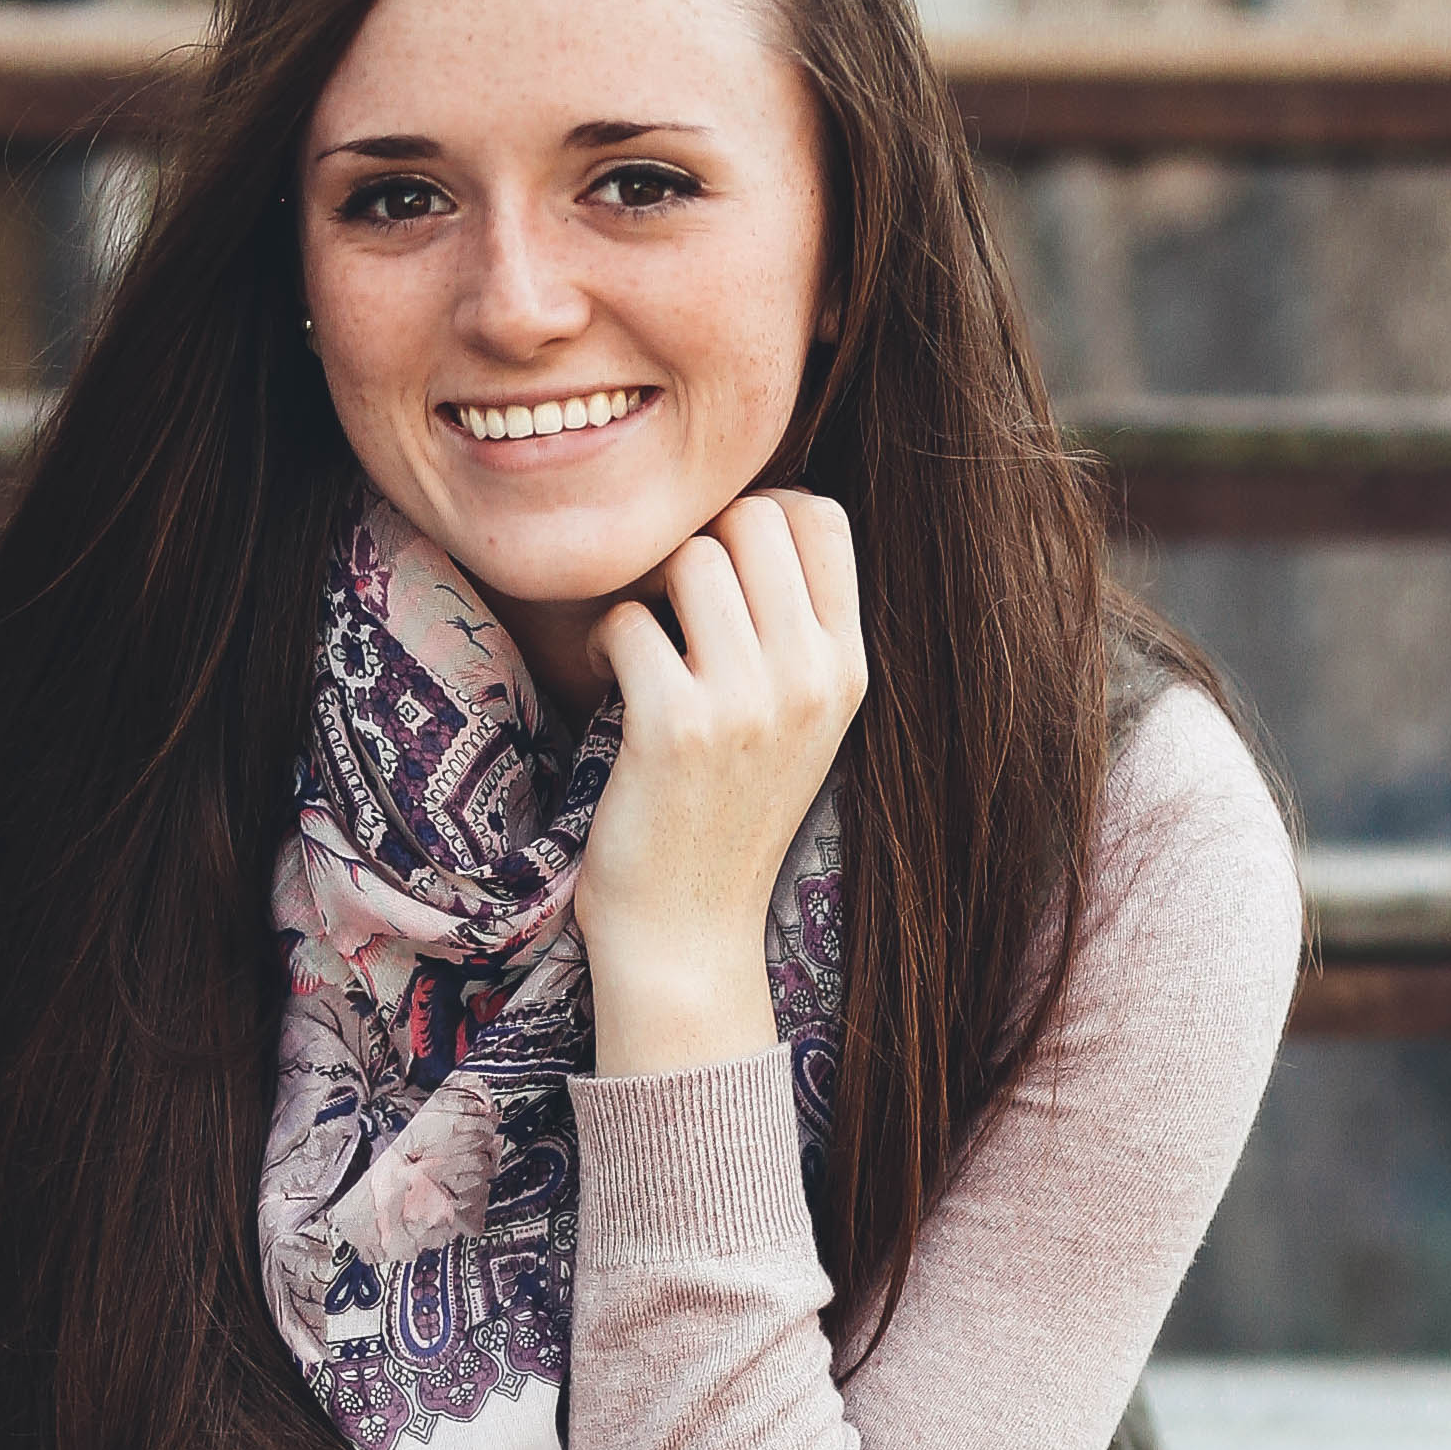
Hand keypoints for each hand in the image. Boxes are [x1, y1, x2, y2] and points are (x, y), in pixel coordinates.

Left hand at [577, 491, 865, 1074]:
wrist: (688, 935)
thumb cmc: (726, 815)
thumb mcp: (797, 721)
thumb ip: (792, 628)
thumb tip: (746, 516)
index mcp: (847, 669)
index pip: (820, 517)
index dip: (757, 515)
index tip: (720, 571)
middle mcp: (810, 679)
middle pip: (750, 519)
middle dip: (696, 545)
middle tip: (669, 607)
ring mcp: (747, 703)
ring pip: (690, 556)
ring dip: (646, 588)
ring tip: (640, 643)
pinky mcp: (676, 727)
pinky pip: (628, 618)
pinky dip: (603, 640)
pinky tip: (609, 680)